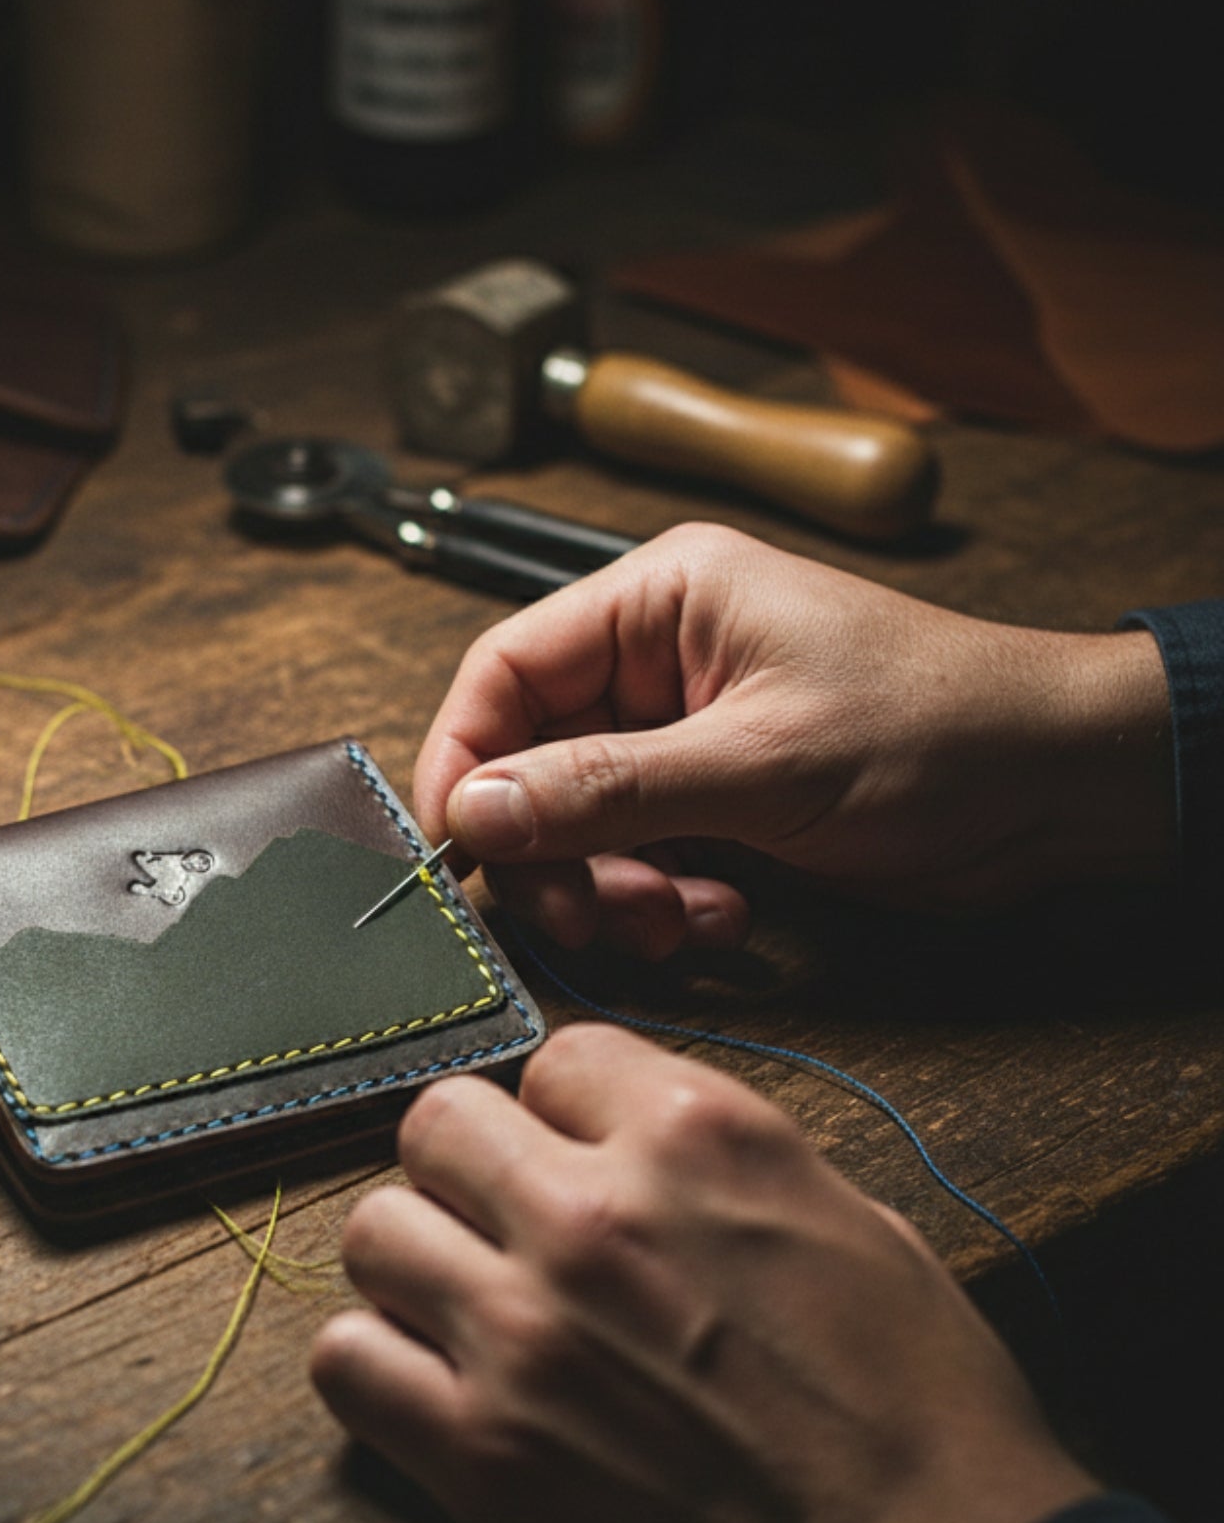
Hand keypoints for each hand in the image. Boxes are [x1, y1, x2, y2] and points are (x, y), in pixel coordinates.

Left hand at [310, 1027, 1097, 1522]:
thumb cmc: (923, 1412)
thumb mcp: (849, 1221)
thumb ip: (716, 1160)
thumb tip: (629, 1143)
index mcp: (696, 1136)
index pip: (555, 1059)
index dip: (570, 1116)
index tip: (586, 1165)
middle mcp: (592, 1212)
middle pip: (436, 1122)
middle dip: (470, 1169)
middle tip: (508, 1230)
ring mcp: (523, 1329)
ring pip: (372, 1229)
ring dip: (417, 1264)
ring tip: (471, 1314)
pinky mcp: (478, 1449)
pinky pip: (346, 1359)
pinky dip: (378, 1368)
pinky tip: (435, 1391)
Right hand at [412, 523, 1173, 957]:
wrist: (1064, 789)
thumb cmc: (939, 731)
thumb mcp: (758, 763)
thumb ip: (605, 788)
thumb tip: (476, 811)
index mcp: (661, 599)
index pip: (506, 668)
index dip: (465, 758)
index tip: (458, 849)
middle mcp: (661, 658)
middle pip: (536, 758)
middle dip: (554, 849)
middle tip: (586, 916)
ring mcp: (689, 730)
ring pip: (582, 820)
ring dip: (613, 886)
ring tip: (674, 923)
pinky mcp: (720, 794)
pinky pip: (642, 853)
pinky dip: (664, 896)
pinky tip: (721, 916)